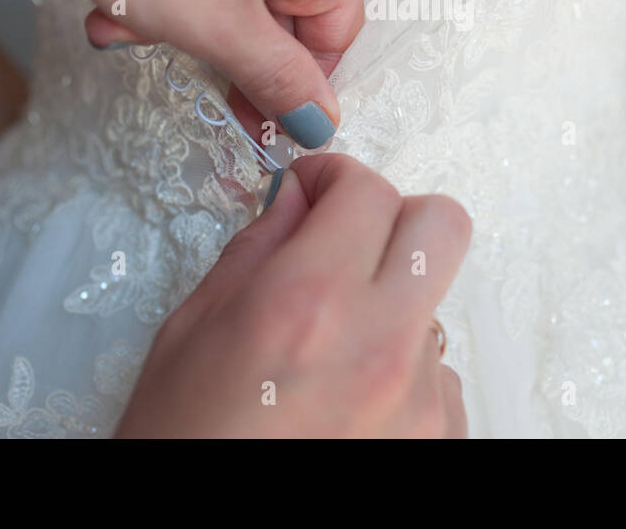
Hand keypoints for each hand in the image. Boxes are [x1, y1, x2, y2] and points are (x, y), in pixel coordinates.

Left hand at [15, 0, 364, 147]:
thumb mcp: (217, 27)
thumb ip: (278, 82)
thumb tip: (321, 121)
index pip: (333, 39)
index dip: (289, 89)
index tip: (242, 121)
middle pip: (282, 11)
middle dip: (216, 46)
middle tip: (159, 56)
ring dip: (180, 18)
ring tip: (116, 20)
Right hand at [116, 154, 471, 437]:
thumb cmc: (182, 449)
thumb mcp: (190, 335)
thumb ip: (257, 251)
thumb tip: (298, 201)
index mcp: (307, 303)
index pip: (367, 189)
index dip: (337, 177)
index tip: (317, 189)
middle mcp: (380, 345)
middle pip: (443, 225)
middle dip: (394, 218)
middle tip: (348, 242)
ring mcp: (420, 400)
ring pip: (437, 304)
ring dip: (393, 306)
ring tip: (331, 355)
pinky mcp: (440, 442)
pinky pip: (439, 375)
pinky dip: (401, 375)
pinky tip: (347, 408)